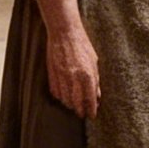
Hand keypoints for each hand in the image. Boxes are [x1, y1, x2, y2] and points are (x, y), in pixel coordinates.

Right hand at [36, 0, 100, 117]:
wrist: (64, 32)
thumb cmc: (82, 45)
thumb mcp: (94, 61)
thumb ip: (95, 80)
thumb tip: (97, 96)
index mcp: (87, 74)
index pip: (90, 99)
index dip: (91, 109)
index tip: (92, 115)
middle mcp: (74, 77)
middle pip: (76, 102)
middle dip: (80, 110)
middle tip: (82, 114)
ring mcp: (61, 76)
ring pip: (64, 99)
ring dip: (70, 105)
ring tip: (74, 106)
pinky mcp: (51, 74)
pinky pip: (55, 92)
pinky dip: (60, 97)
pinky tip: (64, 97)